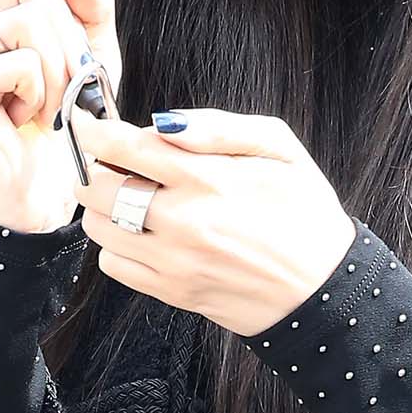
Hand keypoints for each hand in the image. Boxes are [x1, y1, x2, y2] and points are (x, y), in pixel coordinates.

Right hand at [0, 0, 121, 235]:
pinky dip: (40, 96)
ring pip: (28, 20)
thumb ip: (90, 12)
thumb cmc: (59, 125)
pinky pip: (22, 64)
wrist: (37, 194)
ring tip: (44, 106)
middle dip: (69, 34)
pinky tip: (22, 120)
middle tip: (68, 84)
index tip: (74, 43)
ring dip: (58, 72)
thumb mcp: (87, 58)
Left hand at [75, 107, 355, 336]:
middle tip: (112, 163)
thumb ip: (219, 126)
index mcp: (208, 178)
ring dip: (104, 208)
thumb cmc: (307, 214)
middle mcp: (183, 221)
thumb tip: (163, 121)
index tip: (87, 124)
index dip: (94, 131)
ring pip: (99, 227)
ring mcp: (173, 261)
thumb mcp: (280, 149)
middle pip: (98, 187)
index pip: (124, 146)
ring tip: (132, 200)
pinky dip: (116, 246)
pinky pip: (113, 265)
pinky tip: (143, 235)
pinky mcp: (172, 292)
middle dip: (96, 168)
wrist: (324, 291)